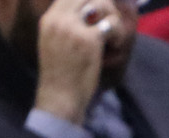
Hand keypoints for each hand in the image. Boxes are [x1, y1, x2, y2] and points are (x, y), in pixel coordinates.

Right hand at [33, 0, 118, 124]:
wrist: (60, 96)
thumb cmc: (60, 74)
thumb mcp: (53, 43)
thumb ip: (64, 26)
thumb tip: (87, 14)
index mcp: (49, 19)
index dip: (89, 1)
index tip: (99, 14)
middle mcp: (59, 20)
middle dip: (104, 6)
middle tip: (109, 23)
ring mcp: (74, 28)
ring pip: (101, 5)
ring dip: (113, 18)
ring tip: (113, 35)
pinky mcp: (90, 40)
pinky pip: (111, 24)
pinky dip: (118, 33)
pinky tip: (116, 45)